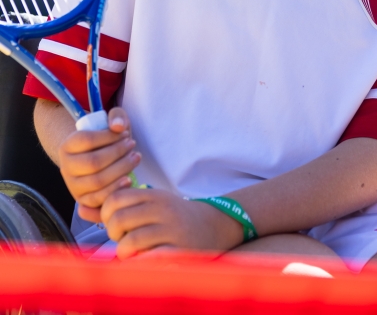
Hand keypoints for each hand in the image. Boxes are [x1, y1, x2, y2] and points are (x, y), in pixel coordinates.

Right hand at [58, 106, 140, 222]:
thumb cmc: (106, 139)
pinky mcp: (82, 199)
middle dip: (118, 153)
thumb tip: (118, 126)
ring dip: (121, 169)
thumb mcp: (111, 122)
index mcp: (67, 145)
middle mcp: (66, 167)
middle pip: (93, 162)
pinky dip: (115, 190)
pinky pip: (98, 199)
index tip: (125, 133)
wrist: (96, 157)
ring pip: (97, 181)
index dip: (110, 136)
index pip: (87, 140)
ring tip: (135, 158)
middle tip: (132, 145)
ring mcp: (73, 185)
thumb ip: (116, 116)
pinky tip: (129, 179)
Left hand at [101, 188, 244, 258]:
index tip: (115, 222)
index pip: (115, 198)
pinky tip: (144, 260)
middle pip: (119, 219)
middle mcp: (162, 208)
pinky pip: (149, 258)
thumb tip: (81, 207)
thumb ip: (116, 206)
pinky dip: (140, 263)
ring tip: (133, 252)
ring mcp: (171, 229)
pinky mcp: (179, 249)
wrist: (213, 225)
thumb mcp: (149, 204)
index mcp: (153, 194)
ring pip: (130, 241)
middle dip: (114, 233)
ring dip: (125, 252)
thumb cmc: (173, 216)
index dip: (107, 214)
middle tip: (123, 238)